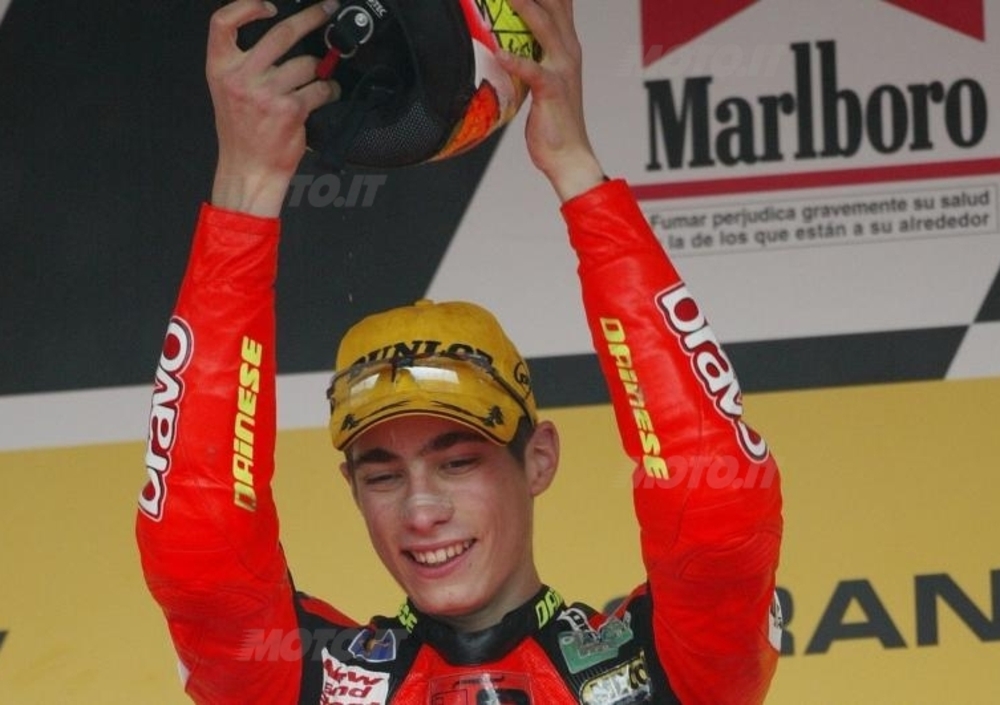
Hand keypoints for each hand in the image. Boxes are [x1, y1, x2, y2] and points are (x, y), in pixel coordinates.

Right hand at [207, 0, 340, 216]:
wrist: (248, 168)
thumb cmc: (241, 131)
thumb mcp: (226, 90)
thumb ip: (243, 61)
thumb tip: (276, 32)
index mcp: (221, 68)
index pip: (223, 22)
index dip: (247, 6)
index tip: (269, 6)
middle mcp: (242, 77)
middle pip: (281, 33)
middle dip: (311, 16)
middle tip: (326, 9)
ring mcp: (267, 92)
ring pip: (306, 63)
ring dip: (320, 69)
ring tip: (319, 78)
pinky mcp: (291, 109)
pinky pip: (320, 88)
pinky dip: (329, 89)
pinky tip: (327, 93)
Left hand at [498, 0, 604, 201]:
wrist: (570, 155)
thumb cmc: (554, 122)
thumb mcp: (545, 81)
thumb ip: (534, 59)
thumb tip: (509, 47)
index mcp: (567, 48)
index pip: (560, 5)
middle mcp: (568, 53)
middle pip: (555, 6)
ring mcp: (563, 70)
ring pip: (545, 28)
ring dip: (526, 8)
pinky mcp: (553, 91)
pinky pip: (533, 71)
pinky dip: (516, 61)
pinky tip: (501, 54)